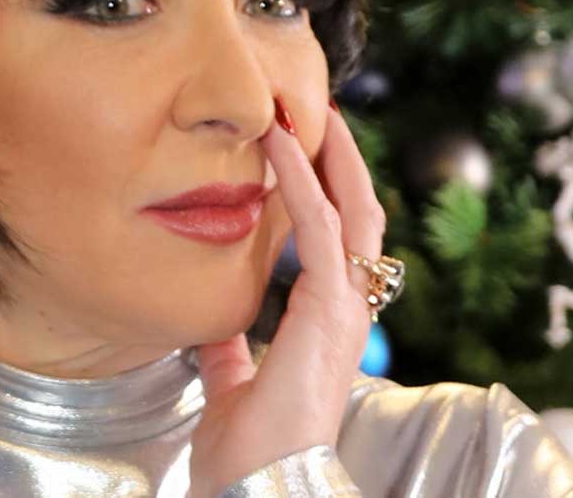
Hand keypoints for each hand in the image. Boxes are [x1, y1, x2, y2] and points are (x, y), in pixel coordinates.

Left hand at [186, 96, 385, 497]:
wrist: (256, 485)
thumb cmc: (247, 446)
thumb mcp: (231, 381)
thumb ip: (230, 348)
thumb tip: (213, 323)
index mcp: (327, 324)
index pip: (337, 242)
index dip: (327, 193)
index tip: (304, 151)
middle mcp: (346, 310)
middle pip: (359, 217)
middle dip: (344, 162)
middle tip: (322, 113)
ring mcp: (344, 309)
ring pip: (353, 213)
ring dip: (332, 157)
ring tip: (309, 111)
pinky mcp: (328, 310)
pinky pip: (318, 227)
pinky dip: (302, 180)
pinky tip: (282, 145)